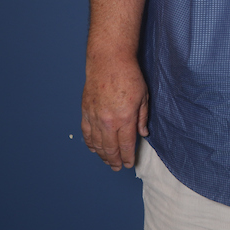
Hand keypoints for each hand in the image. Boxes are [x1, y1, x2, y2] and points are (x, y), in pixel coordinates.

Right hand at [81, 55, 148, 170]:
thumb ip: (142, 118)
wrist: (108, 62)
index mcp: (125, 118)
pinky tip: (94, 149)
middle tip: (119, 167)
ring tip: (108, 162)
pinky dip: (90, 143)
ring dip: (103, 155)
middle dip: (115, 160)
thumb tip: (143, 133)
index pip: (126, 145)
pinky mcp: (86, 111)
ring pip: (97, 143)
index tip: (130, 164)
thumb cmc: (129, 76)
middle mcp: (108, 121)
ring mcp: (95, 117)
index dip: (128, 157)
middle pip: (110, 148)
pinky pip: (87, 133)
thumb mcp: (144, 97)